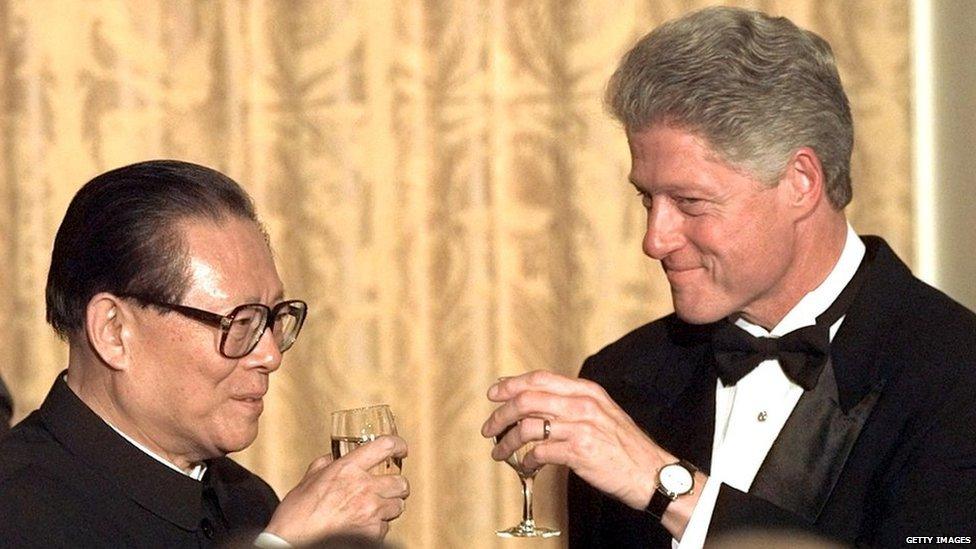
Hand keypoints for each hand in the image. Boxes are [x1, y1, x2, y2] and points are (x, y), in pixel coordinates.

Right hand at [265, 435, 408, 543]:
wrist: (292, 542)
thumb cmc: (296, 514)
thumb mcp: (308, 480)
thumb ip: (324, 464)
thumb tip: (333, 458)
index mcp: (348, 468)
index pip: (385, 446)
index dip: (398, 445)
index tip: (400, 449)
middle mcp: (364, 487)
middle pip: (401, 482)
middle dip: (397, 485)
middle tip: (390, 488)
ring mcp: (370, 511)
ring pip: (398, 506)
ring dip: (389, 507)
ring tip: (374, 510)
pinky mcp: (373, 532)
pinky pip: (385, 527)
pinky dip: (377, 527)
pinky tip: (363, 526)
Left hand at [481, 370, 673, 510]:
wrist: (651, 472)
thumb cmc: (623, 446)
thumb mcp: (600, 413)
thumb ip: (571, 404)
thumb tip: (534, 401)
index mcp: (586, 390)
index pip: (540, 378)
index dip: (511, 384)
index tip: (494, 393)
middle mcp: (582, 404)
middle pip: (527, 399)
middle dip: (501, 414)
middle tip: (489, 428)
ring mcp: (581, 427)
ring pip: (528, 426)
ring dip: (507, 441)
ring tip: (499, 452)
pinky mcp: (580, 451)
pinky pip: (540, 452)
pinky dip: (527, 460)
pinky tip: (526, 465)